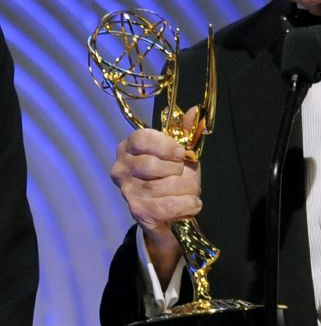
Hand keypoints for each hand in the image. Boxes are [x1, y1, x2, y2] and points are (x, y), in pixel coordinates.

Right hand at [109, 107, 202, 282]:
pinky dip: (188, 204)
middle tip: (182, 174)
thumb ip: (186, 132)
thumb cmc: (173, 177)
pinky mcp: (138, 212)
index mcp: (129, 147)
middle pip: (151, 165)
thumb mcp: (181, 153)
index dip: (166, 145)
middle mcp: (121, 168)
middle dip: (177, 170)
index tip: (180, 154)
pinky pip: (169, 206)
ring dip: (187, 188)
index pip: (142, 138)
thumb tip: (194, 111)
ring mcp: (127, 192)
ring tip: (189, 190)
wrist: (170, 214)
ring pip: (163, 186)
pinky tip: (191, 203)